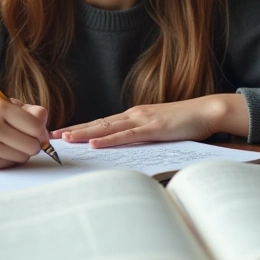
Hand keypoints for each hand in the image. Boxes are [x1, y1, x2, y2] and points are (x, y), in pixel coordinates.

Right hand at [0, 98, 50, 169]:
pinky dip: (9, 159)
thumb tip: (46, 129)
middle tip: (25, 139)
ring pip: (23, 157)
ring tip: (10, 144)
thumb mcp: (2, 105)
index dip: (41, 131)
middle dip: (33, 144)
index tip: (38, 132)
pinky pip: (10, 164)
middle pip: (33, 144)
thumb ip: (28, 112)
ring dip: (22, 152)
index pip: (36, 125)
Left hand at [52, 94, 248, 148]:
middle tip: (52, 136)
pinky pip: (126, 135)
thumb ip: (143, 136)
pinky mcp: (153, 128)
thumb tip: (127, 148)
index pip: (102, 123)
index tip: (62, 133)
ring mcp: (142, 119)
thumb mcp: (159, 130)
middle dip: (74, 130)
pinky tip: (94, 143)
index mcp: (134, 116)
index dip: (81, 128)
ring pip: (107, 128)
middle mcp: (133, 114)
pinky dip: (109, 139)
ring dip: (84, 133)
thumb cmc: (186, 122)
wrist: (207, 111)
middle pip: (98, 123)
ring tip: (65, 139)